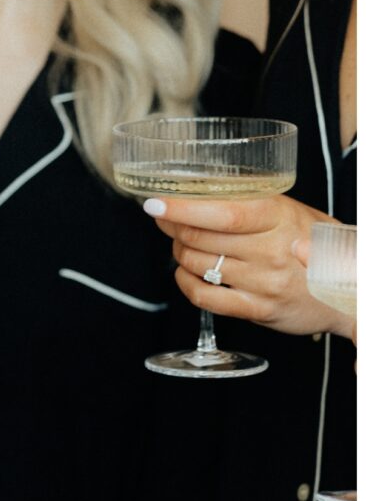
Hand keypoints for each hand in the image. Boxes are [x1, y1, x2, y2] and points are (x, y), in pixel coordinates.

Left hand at [142, 190, 349, 337]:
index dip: (184, 208)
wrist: (344, 288)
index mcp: (281, 217)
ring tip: (181, 244)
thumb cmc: (313, 244)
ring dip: (178, 253)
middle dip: (173, 228)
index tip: (156, 204)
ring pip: (198, 265)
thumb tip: (199, 190)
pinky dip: (185, 284)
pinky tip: (185, 273)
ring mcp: (264, 282)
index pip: (224, 213)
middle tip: (166, 220)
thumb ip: (254, 204)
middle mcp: (272, 250)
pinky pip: (205, 298)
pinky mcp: (257, 309)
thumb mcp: (292, 213)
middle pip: (202, 238)